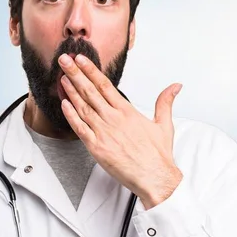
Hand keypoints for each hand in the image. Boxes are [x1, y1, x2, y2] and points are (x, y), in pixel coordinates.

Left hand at [58, 53, 183, 208]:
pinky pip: (79, 128)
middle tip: (65, 60)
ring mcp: (103, 132)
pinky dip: (70, 115)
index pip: (105, 85)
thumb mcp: (164, 124)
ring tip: (62, 77)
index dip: (91, 70)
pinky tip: (63, 103)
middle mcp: (113, 118)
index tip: (81, 59)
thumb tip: (175, 86)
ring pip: (82, 106)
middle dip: (75, 73)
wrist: (155, 177)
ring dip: (70, 91)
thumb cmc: (158, 155)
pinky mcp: (96, 147)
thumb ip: (165, 102)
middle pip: (90, 91)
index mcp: (127, 111)